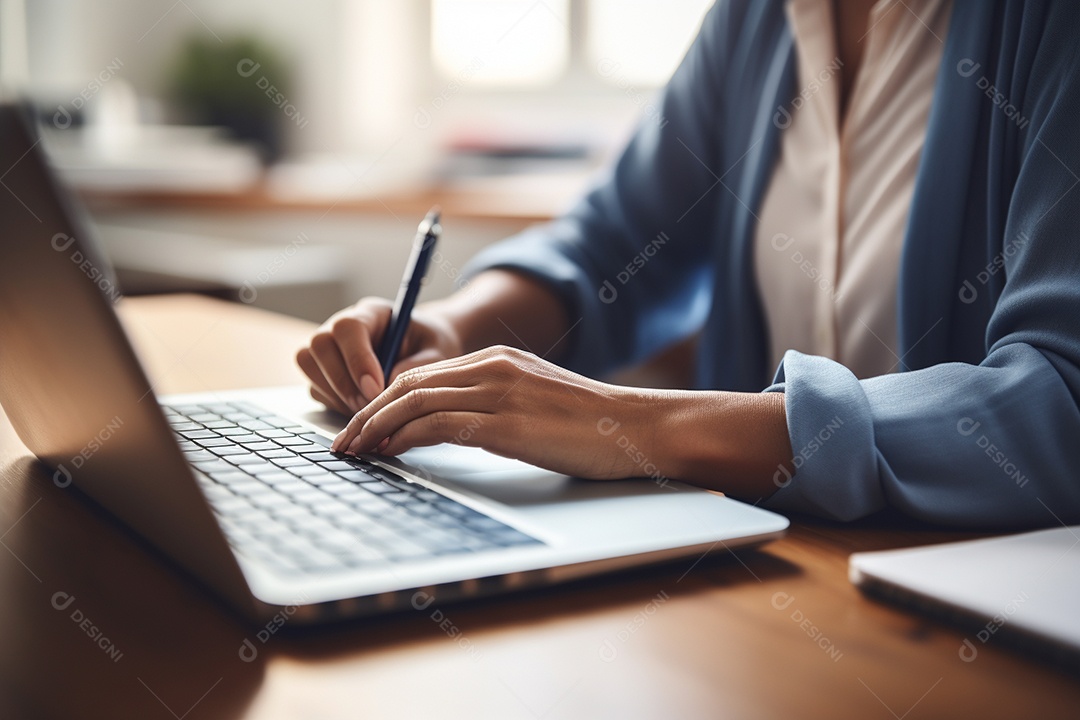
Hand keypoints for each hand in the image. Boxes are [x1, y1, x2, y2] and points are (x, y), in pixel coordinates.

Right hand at [296, 298, 463, 414]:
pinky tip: (360, 409)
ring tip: (366, 408)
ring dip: (336, 393)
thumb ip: (417, 366)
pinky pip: (315, 387)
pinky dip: (334, 403)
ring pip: (309, 365)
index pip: (349, 327)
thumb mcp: (436, 352)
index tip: (376, 388)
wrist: (424, 350)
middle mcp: (342, 326)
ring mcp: (328, 348)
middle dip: (343, 381)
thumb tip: (387, 386)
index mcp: (372, 313)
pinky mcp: (323, 371)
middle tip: (369, 404)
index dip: (357, 359)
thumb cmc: (430, 346)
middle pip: (320, 344)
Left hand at [330, 346, 661, 479]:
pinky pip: (440, 424)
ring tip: (353, 453)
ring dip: (375, 428)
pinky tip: (389, 454)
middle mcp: (493, 367)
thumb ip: (494, 405)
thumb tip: (448, 429)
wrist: (637, 427)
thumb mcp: (536, 401)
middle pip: (407, 384)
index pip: (421, 375)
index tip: (361, 428)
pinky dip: (405, 438)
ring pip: (414, 401)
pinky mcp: (508, 423)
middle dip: (366, 415)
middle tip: (342, 444)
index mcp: (497, 360)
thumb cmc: (591, 425)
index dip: (382, 402)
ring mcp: (500, 392)